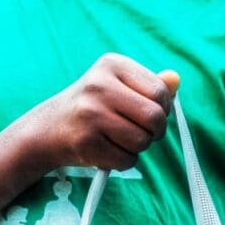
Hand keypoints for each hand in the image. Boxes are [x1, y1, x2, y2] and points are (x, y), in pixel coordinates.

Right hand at [40, 53, 179, 171]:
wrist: (49, 128)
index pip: (160, 92)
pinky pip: (126, 160)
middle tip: (142, 131)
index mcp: (112, 65)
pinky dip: (123, 160)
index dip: (163, 109)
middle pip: (155, 118)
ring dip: (138, 147)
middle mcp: (99, 86)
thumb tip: (176, 80)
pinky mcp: (86, 142)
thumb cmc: (93, 106)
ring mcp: (90, 114)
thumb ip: (150, 84)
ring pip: (142, 141)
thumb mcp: (119, 86)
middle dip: (154, 131)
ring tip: (119, 138)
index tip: (149, 114)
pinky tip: (108, 149)